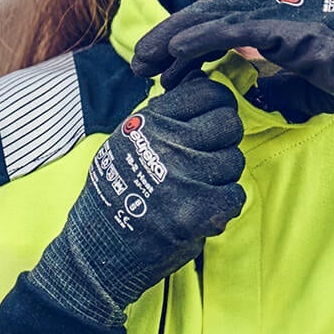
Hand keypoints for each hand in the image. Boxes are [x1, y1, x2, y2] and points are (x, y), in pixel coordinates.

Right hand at [28, 74, 245, 327]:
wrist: (98, 252)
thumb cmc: (115, 195)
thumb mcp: (125, 141)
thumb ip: (164, 116)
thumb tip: (205, 81)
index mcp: (148, 122)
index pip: (209, 93)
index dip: (218, 106)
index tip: (211, 121)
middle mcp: (166, 145)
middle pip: (229, 124)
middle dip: (224, 140)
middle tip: (207, 158)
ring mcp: (184, 178)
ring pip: (235, 161)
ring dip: (221, 176)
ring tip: (195, 188)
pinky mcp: (198, 212)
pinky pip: (236, 195)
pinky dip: (223, 205)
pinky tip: (200, 209)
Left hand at [132, 0, 333, 123]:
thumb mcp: (318, 87)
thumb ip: (287, 87)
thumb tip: (259, 98)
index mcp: (291, 14)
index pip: (229, 19)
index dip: (193, 38)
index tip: (168, 67)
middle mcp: (285, 4)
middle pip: (212, 11)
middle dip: (172, 36)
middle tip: (142, 63)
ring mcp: (288, 13)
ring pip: (214, 16)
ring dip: (175, 38)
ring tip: (146, 62)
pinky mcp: (290, 30)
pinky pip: (233, 30)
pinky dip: (200, 39)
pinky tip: (176, 53)